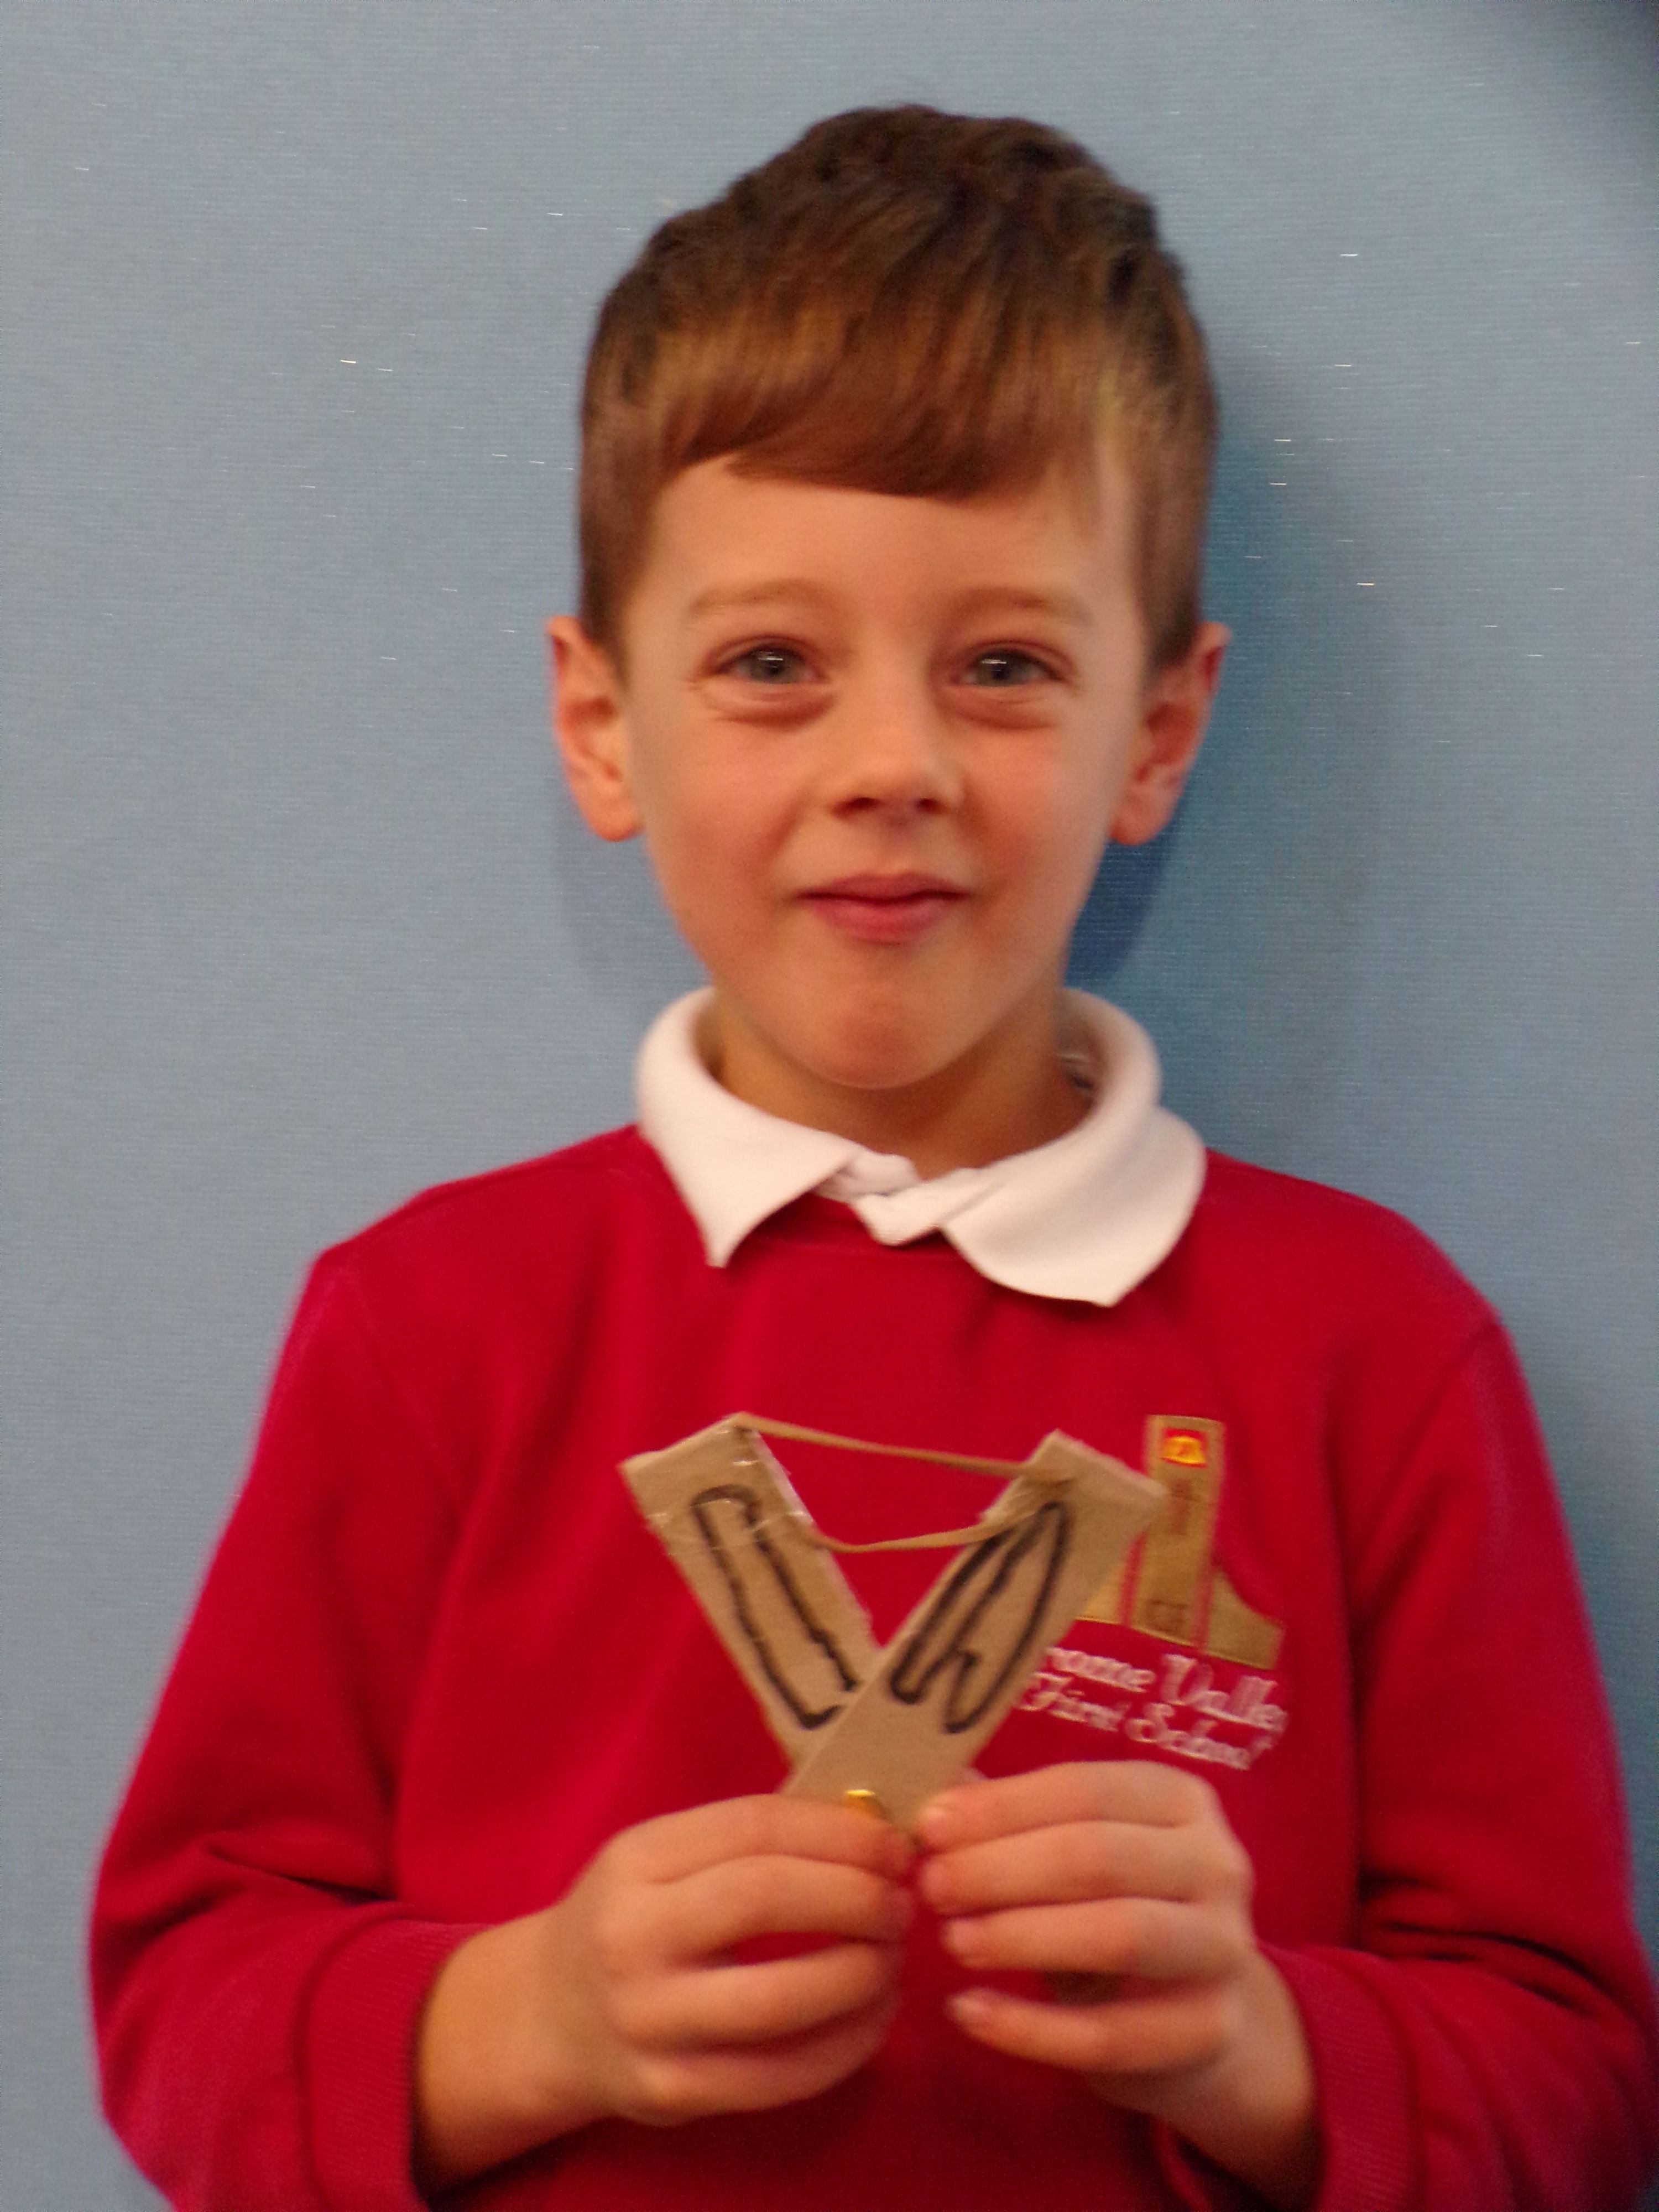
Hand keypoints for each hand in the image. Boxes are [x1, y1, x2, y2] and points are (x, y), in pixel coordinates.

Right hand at [414, 1795, 911, 2189]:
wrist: (547, 2018)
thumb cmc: (631, 1919)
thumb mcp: (662, 1859)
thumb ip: (748, 1844)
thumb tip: (871, 1834)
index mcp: (637, 1860)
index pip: (754, 1830)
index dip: (837, 1833)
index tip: (893, 1845)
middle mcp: (634, 1936)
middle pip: (766, 1900)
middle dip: (856, 1896)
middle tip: (902, 1902)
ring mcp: (650, 2022)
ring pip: (781, 2000)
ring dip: (862, 1975)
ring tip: (892, 1959)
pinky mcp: (672, 2093)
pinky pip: (780, 2076)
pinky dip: (845, 2047)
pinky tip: (873, 2019)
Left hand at [916, 1762, 1317, 2208]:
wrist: (1205, 2019)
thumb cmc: (1119, 1911)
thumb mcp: (1077, 1855)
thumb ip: (1014, 1822)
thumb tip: (937, 1795)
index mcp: (1180, 1799)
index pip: (1082, 1789)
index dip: (1001, 1808)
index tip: (930, 1827)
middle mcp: (1215, 1864)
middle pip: (1098, 1857)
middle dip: (1002, 1869)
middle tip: (932, 1887)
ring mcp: (1220, 1949)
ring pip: (1115, 1936)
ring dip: (1020, 1936)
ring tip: (952, 1939)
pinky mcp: (1206, 2032)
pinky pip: (1108, 2034)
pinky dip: (1029, 2028)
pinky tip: (969, 2012)